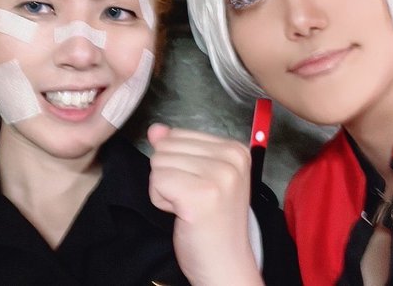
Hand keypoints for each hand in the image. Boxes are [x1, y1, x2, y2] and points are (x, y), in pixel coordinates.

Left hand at [147, 123, 263, 285]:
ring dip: (164, 189)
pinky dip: (160, 201)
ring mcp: (219, 176)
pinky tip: (182, 214)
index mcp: (236, 149)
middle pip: (166, 147)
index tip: (200, 188)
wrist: (225, 263)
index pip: (179, 135)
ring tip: (188, 207)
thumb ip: (177, 148)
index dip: (178, 164)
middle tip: (193, 200)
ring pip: (158, 163)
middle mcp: (232, 158)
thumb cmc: (212, 223)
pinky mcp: (200, 195)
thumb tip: (156, 129)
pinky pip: (157, 181)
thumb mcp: (197, 176)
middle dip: (169, 176)